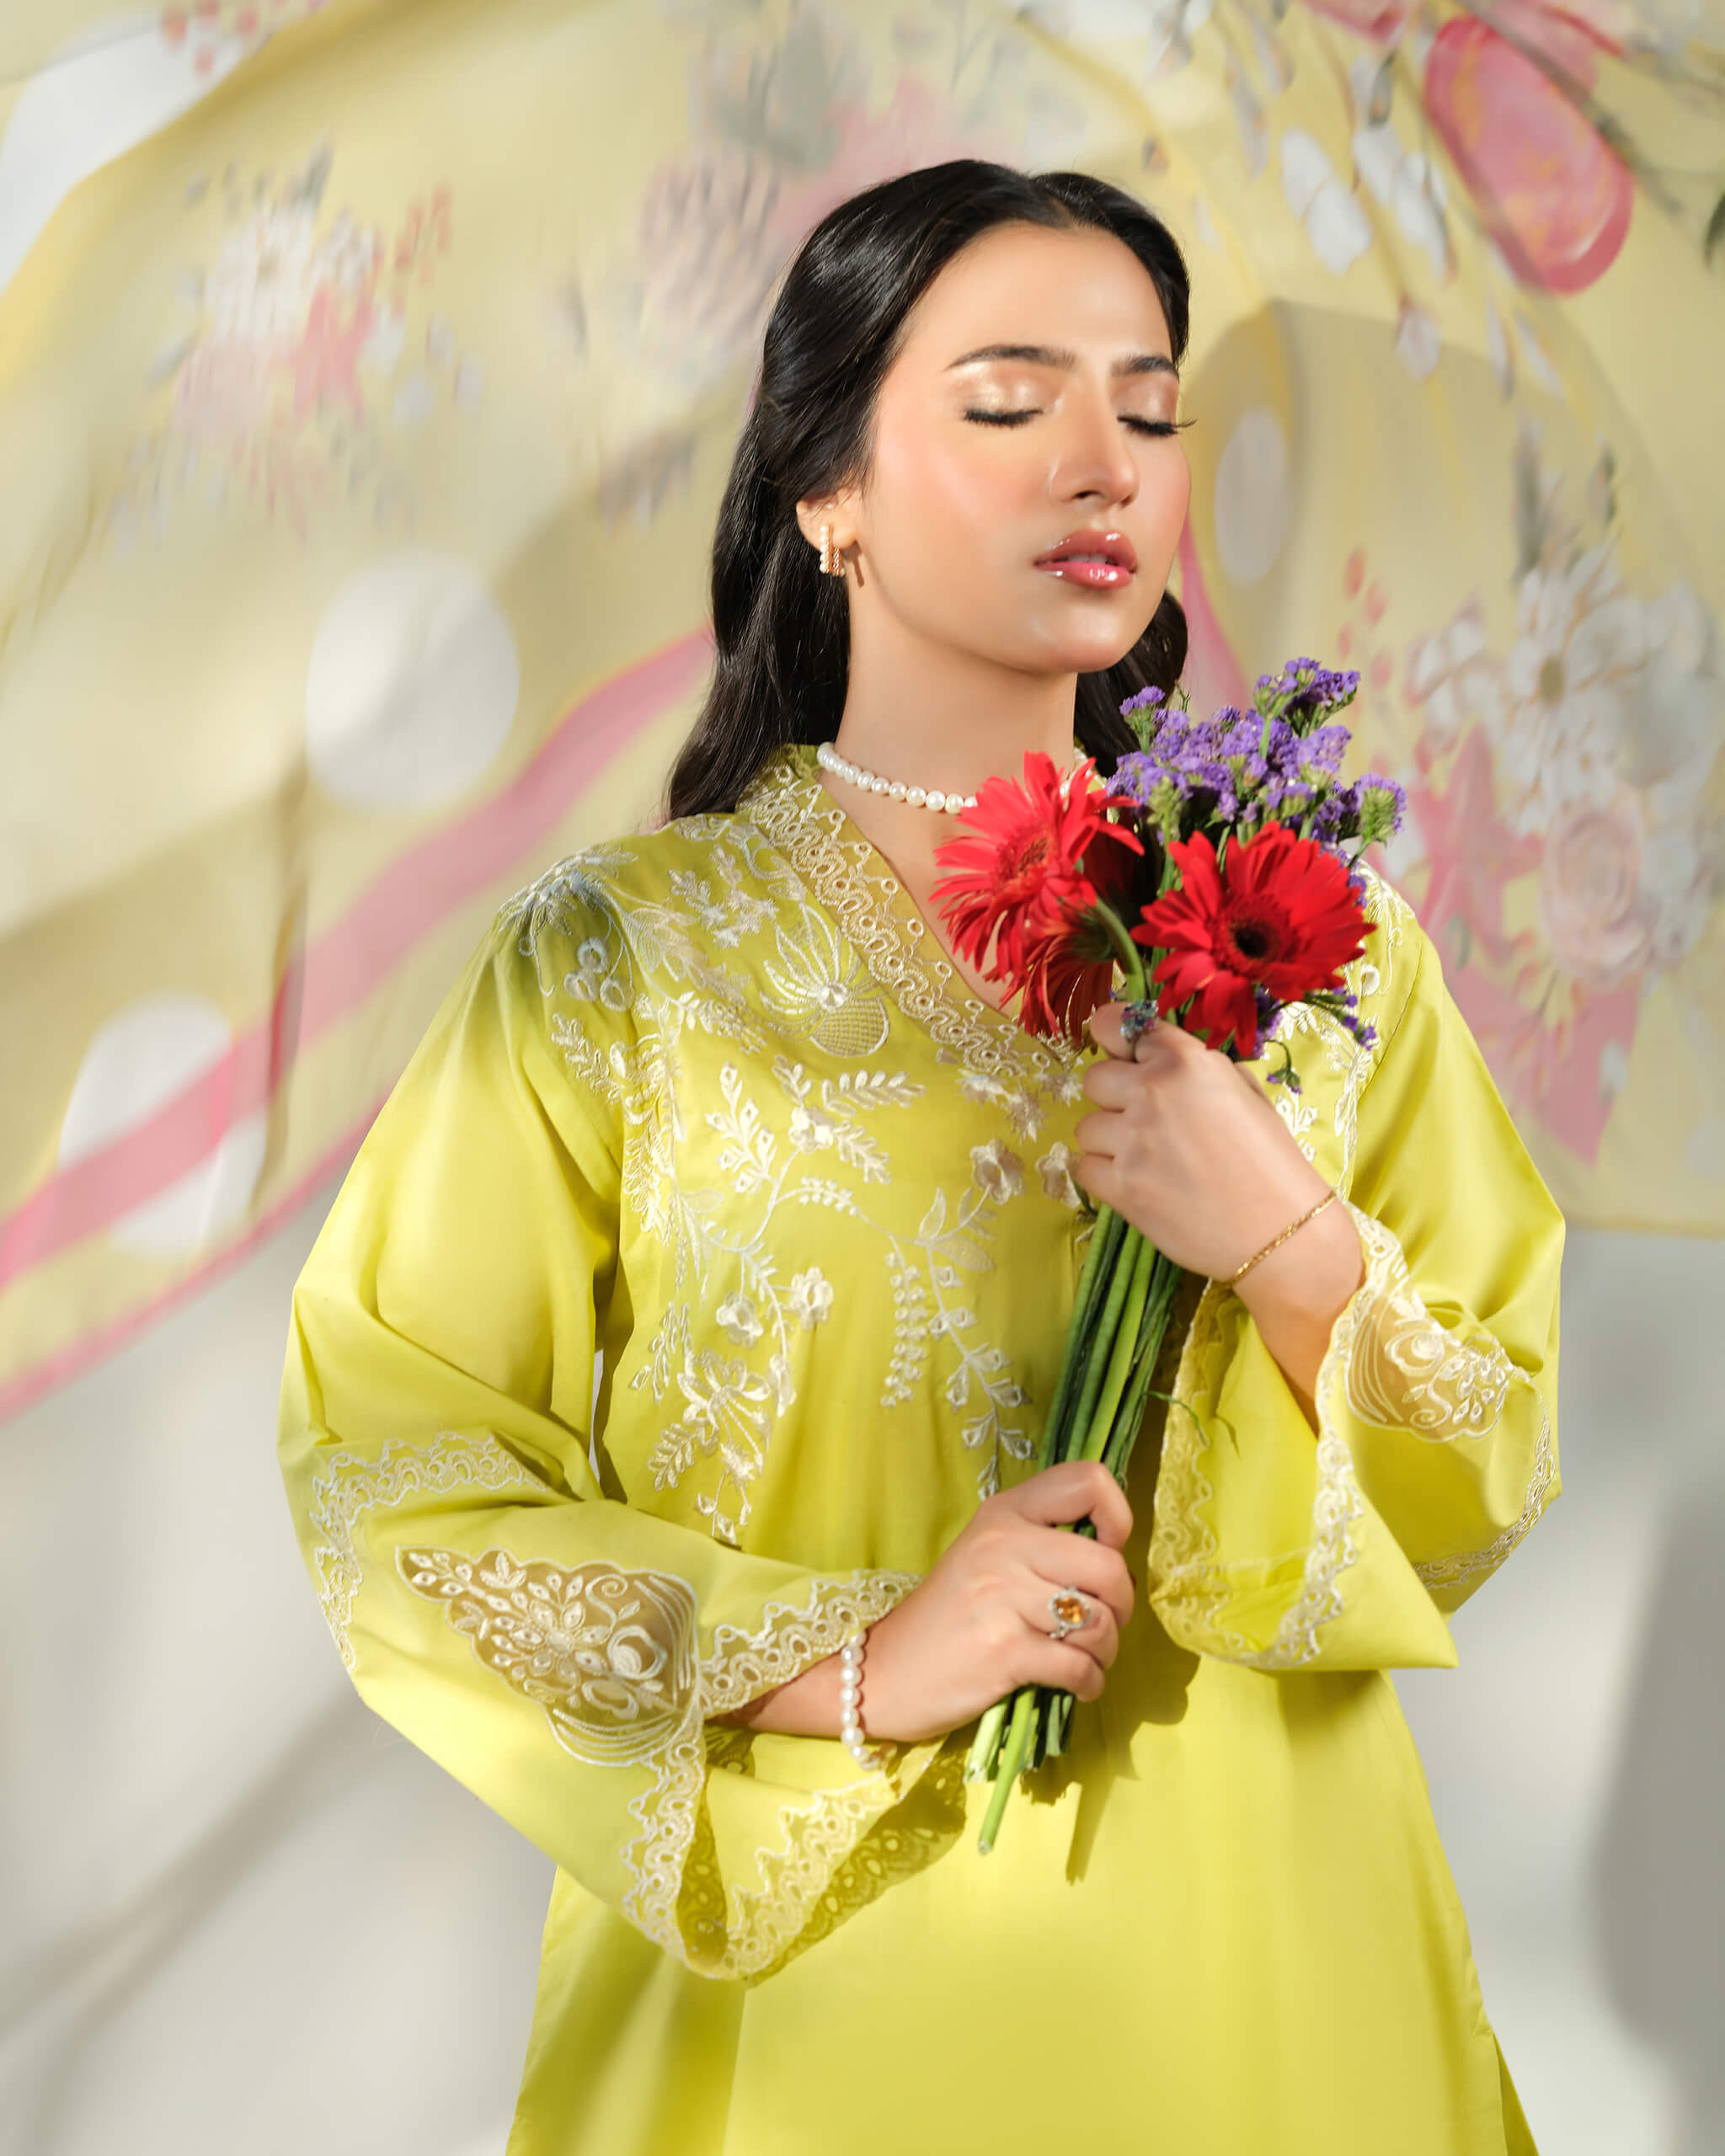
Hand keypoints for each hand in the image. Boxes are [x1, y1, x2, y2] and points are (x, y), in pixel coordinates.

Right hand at [858, 1460, 1135, 1744]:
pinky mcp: (1003, 1649)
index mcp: (1004, 1512)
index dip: (1118, 1518)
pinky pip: (1080, 1667)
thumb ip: (1042, 1542)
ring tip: (1084, 1659)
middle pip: (1108, 1565)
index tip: (1106, 1553)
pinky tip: (1074, 1685)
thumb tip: (1114, 1559)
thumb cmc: (948, 1617)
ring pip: (1100, 1622)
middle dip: (1122, 1607)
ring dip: (1105, 1652)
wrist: (883, 1671)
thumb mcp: (987, 1555)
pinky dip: (1089, 1684)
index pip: (1089, 1480)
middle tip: (1102, 1625)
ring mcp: (1002, 1595)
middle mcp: (1004, 1543)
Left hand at [1075, 1002, 1365, 1419]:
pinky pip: (1084, 1167)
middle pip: (1095, 1078)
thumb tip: (1156, 1057)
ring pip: (1086, 1126)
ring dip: (1108, 1141)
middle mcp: (1153, 1092)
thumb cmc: (1272, 1160)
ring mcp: (1132, 1141)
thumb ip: (1197, 1067)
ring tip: (1146, 1160)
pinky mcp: (1120, 1187)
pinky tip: (1135, 1183)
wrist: (1281, 1231)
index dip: (1114, 1039)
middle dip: (1114, 1097)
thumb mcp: (1245, 1091)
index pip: (1117, 1025)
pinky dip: (1103, 1176)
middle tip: (1144, 1121)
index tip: (1118, 1052)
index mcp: (1185, 1061)